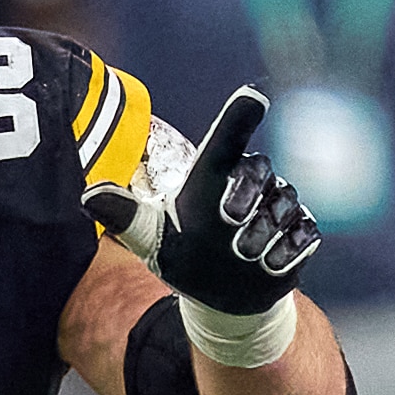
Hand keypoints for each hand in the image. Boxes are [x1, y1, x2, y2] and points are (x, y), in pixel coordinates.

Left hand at [80, 87, 318, 317]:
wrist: (221, 298)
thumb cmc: (184, 256)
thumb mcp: (151, 240)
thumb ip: (126, 216)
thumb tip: (89, 194)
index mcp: (213, 176)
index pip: (227, 138)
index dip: (240, 115)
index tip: (253, 96)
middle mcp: (250, 184)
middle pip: (259, 170)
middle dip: (247, 192)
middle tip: (229, 221)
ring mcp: (278, 208)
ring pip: (284, 204)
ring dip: (265, 230)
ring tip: (245, 255)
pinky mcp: (299, 234)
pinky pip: (305, 233)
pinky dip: (289, 249)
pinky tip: (271, 265)